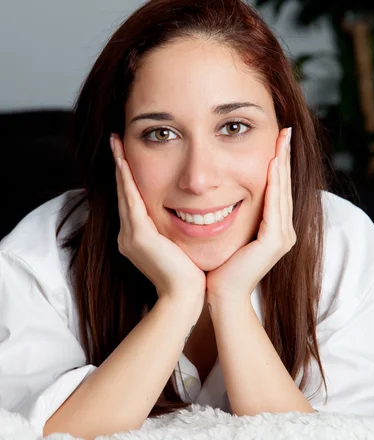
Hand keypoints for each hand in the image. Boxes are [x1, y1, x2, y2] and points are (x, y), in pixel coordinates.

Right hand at [110, 134, 205, 311]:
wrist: (185, 298)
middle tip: (116, 141)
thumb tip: (191, 215)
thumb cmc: (189, 276)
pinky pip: (131, 201)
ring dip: (121, 166)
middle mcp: (128, 235)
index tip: (126, 155)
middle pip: (124, 192)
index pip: (132, 200)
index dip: (128, 177)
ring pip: (124, 193)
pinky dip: (127, 180)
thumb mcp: (179, 248)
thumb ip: (175, 232)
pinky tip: (125, 162)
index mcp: (138, 238)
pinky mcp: (138, 236)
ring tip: (116, 143)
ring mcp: (130, 236)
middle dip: (120, 166)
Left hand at [206, 127, 295, 303]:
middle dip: (283, 157)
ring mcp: (282, 237)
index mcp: (274, 229)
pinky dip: (273, 184)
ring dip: (281, 164)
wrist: (221, 296)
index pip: (277, 189)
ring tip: (281, 140)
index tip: (276, 140)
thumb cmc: (220, 268)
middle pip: (284, 186)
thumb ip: (233, 215)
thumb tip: (220, 194)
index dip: (277, 164)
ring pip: (282, 192)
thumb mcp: (230, 234)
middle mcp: (284, 231)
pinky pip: (275, 206)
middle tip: (284, 131)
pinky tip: (272, 164)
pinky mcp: (275, 242)